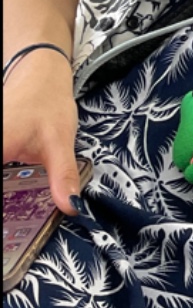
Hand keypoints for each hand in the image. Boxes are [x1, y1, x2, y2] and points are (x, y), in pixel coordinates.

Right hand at [2, 52, 80, 213]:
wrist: (38, 74)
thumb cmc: (47, 102)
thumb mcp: (60, 142)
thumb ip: (62, 176)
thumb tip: (71, 206)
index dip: (5, 214)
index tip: (9, 233)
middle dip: (6, 206)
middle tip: (14, 223)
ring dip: (6, 195)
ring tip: (14, 215)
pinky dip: (4, 184)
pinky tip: (11, 196)